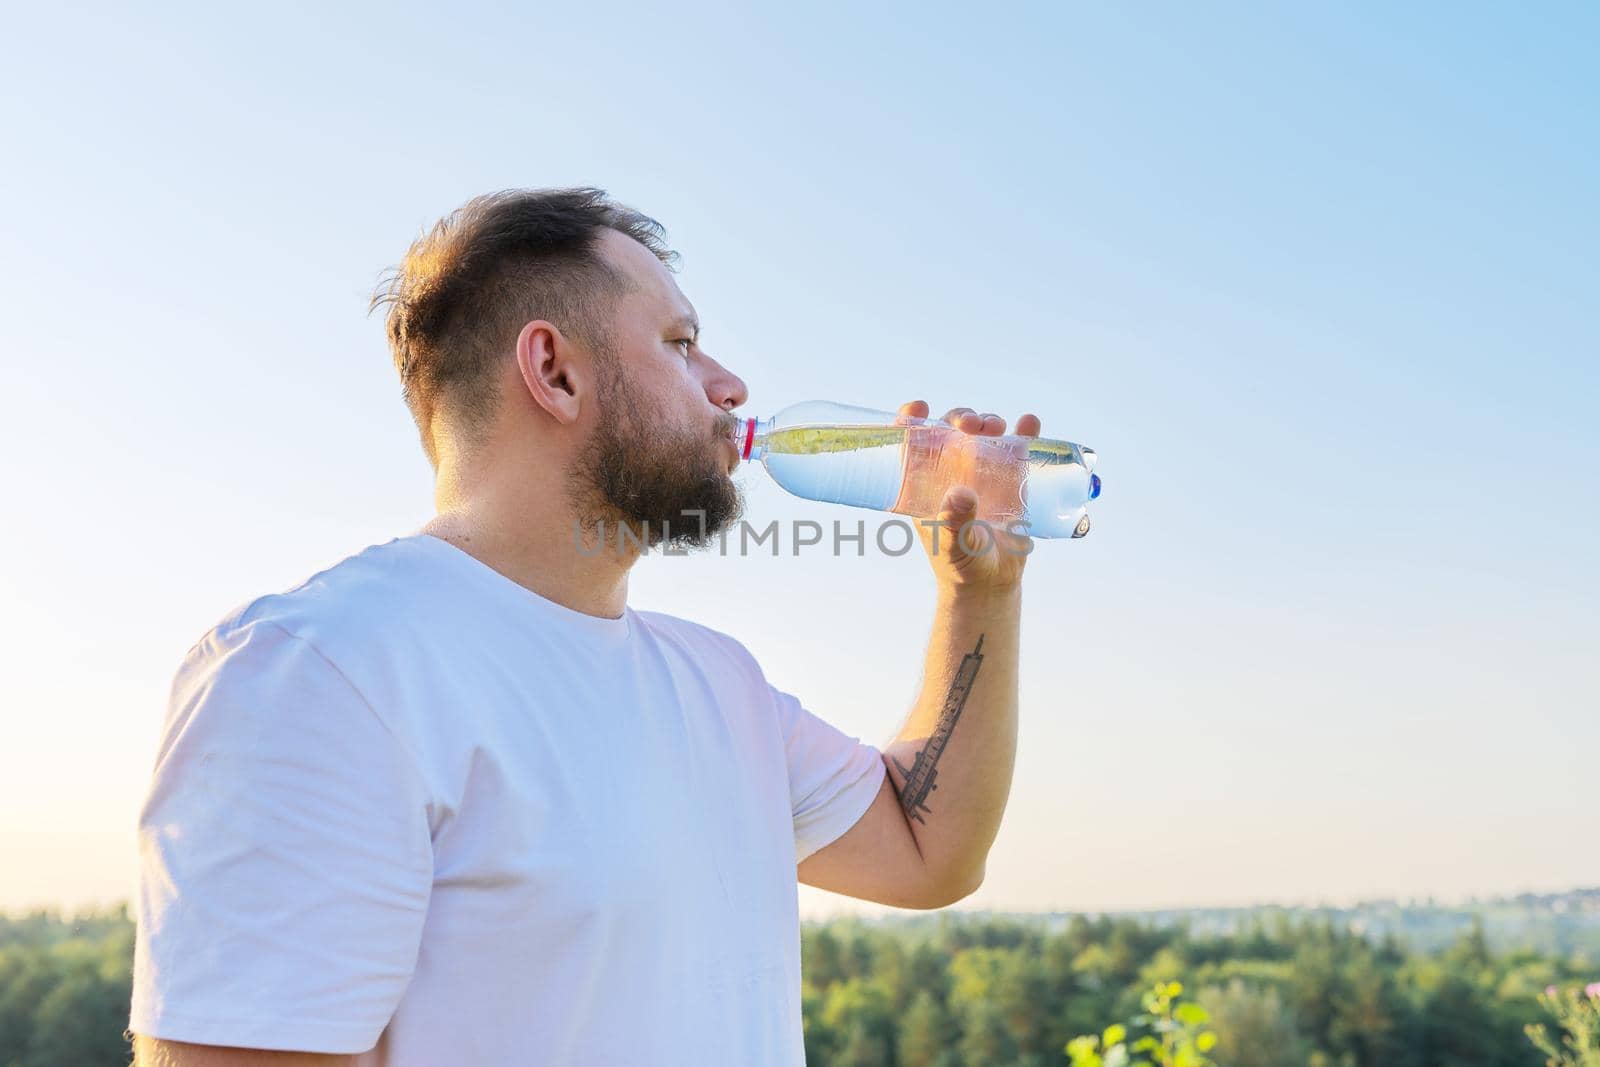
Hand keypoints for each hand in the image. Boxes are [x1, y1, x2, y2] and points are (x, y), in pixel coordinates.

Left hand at [895, 400, 1040, 593]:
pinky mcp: (1011, 479)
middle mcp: (953, 471)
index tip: (918, 407)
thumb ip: (954, 521)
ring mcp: (982, 473)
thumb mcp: (953, 543)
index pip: (912, 442)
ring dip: (989, 422)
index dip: (911, 419)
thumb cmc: (960, 565)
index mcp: (926, 482)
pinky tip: (1029, 424)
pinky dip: (1025, 433)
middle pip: (952, 429)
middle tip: (971, 424)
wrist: (991, 584)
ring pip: (984, 434)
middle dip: (960, 417)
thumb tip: (962, 493)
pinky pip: (1018, 449)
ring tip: (996, 426)